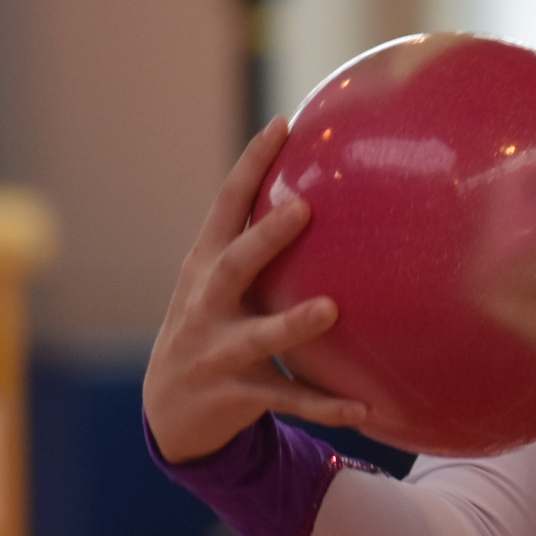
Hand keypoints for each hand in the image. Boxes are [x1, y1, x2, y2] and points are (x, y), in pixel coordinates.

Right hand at [142, 117, 369, 462]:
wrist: (168, 411)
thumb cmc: (210, 326)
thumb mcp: (216, 283)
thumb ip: (255, 243)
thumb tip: (321, 185)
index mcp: (203, 267)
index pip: (225, 206)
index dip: (251, 165)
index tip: (282, 124)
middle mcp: (205, 305)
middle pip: (234, 266)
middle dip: (265, 239)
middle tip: (303, 210)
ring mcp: (217, 352)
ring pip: (259, 338)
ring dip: (293, 324)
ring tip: (331, 309)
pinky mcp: (236, 396)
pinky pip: (287, 399)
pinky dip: (325, 406)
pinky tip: (367, 409)